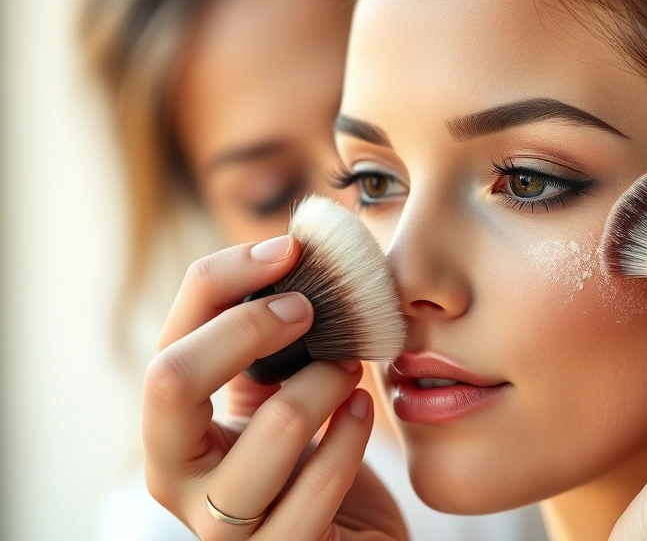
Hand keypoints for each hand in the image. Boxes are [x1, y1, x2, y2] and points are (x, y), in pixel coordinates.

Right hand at [143, 236, 406, 540]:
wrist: (349, 539)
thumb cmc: (310, 459)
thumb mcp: (276, 397)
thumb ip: (266, 346)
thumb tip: (289, 254)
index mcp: (170, 431)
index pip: (169, 343)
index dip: (225, 281)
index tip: (290, 248)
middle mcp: (178, 481)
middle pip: (172, 380)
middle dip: (249, 326)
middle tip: (312, 307)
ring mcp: (226, 529)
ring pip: (273, 429)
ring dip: (323, 381)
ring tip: (350, 367)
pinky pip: (321, 484)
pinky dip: (351, 434)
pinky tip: (364, 409)